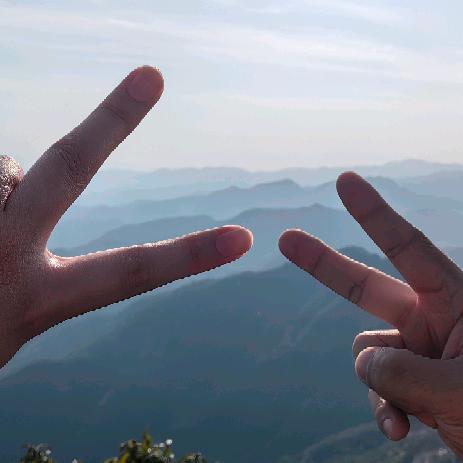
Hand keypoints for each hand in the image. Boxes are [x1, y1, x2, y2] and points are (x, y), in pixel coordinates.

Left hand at [0, 66, 251, 368]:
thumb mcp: (13, 302)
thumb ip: (21, 220)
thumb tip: (17, 167)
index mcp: (38, 300)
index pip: (134, 273)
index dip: (191, 256)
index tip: (241, 238)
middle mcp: (7, 261)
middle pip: (66, 171)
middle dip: (111, 123)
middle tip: (153, 76)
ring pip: (5, 167)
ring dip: (3, 182)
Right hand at [279, 172, 462, 457]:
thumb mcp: (461, 389)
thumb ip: (401, 371)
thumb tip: (361, 361)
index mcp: (457, 299)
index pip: (408, 246)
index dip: (373, 213)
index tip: (344, 180)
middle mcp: (434, 317)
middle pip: (364, 285)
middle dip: (323, 265)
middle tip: (286, 238)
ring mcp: (420, 349)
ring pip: (366, 353)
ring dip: (376, 385)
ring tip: (406, 416)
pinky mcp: (411, 381)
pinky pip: (375, 386)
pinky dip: (382, 409)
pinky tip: (401, 432)